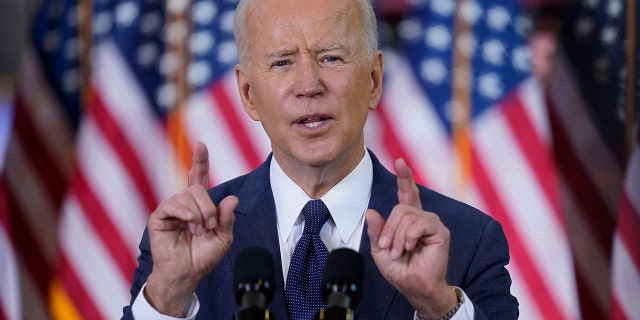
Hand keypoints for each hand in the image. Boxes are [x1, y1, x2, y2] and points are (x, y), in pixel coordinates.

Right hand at [145, 142, 237, 315]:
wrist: (186, 273)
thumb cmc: (203, 256)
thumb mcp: (223, 237)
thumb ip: (227, 218)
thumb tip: (232, 199)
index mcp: (199, 205)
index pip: (198, 177)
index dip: (200, 161)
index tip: (201, 145)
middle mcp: (184, 203)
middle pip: (197, 188)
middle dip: (209, 207)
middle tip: (210, 226)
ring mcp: (170, 209)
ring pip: (187, 196)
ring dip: (199, 214)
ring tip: (198, 231)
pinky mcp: (159, 217)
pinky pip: (173, 204)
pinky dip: (186, 214)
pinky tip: (189, 225)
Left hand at [366, 159, 456, 318]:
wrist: (416, 288)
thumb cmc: (402, 271)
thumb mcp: (381, 251)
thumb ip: (377, 231)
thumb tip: (371, 211)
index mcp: (410, 220)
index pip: (407, 194)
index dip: (404, 177)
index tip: (400, 161)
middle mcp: (423, 218)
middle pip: (400, 207)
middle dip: (389, 229)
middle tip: (389, 248)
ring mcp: (432, 223)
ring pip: (406, 215)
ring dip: (398, 237)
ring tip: (401, 251)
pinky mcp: (439, 231)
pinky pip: (418, 224)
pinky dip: (409, 237)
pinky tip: (411, 248)